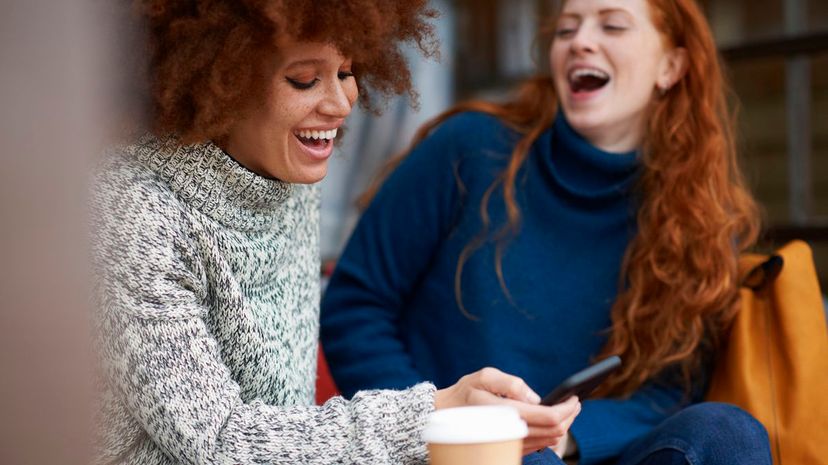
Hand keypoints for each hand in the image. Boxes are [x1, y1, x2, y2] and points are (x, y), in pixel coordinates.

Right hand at [434, 367, 581, 454]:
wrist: (446, 414)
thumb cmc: (466, 391)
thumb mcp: (484, 376)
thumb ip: (511, 384)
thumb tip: (535, 398)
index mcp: (505, 412)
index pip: (548, 417)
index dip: (566, 408)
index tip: (574, 398)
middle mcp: (510, 432)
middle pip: (554, 431)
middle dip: (570, 416)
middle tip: (575, 403)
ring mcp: (511, 443)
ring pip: (550, 440)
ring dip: (564, 426)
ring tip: (568, 410)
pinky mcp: (511, 448)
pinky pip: (540, 446)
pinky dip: (552, 434)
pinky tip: (554, 423)